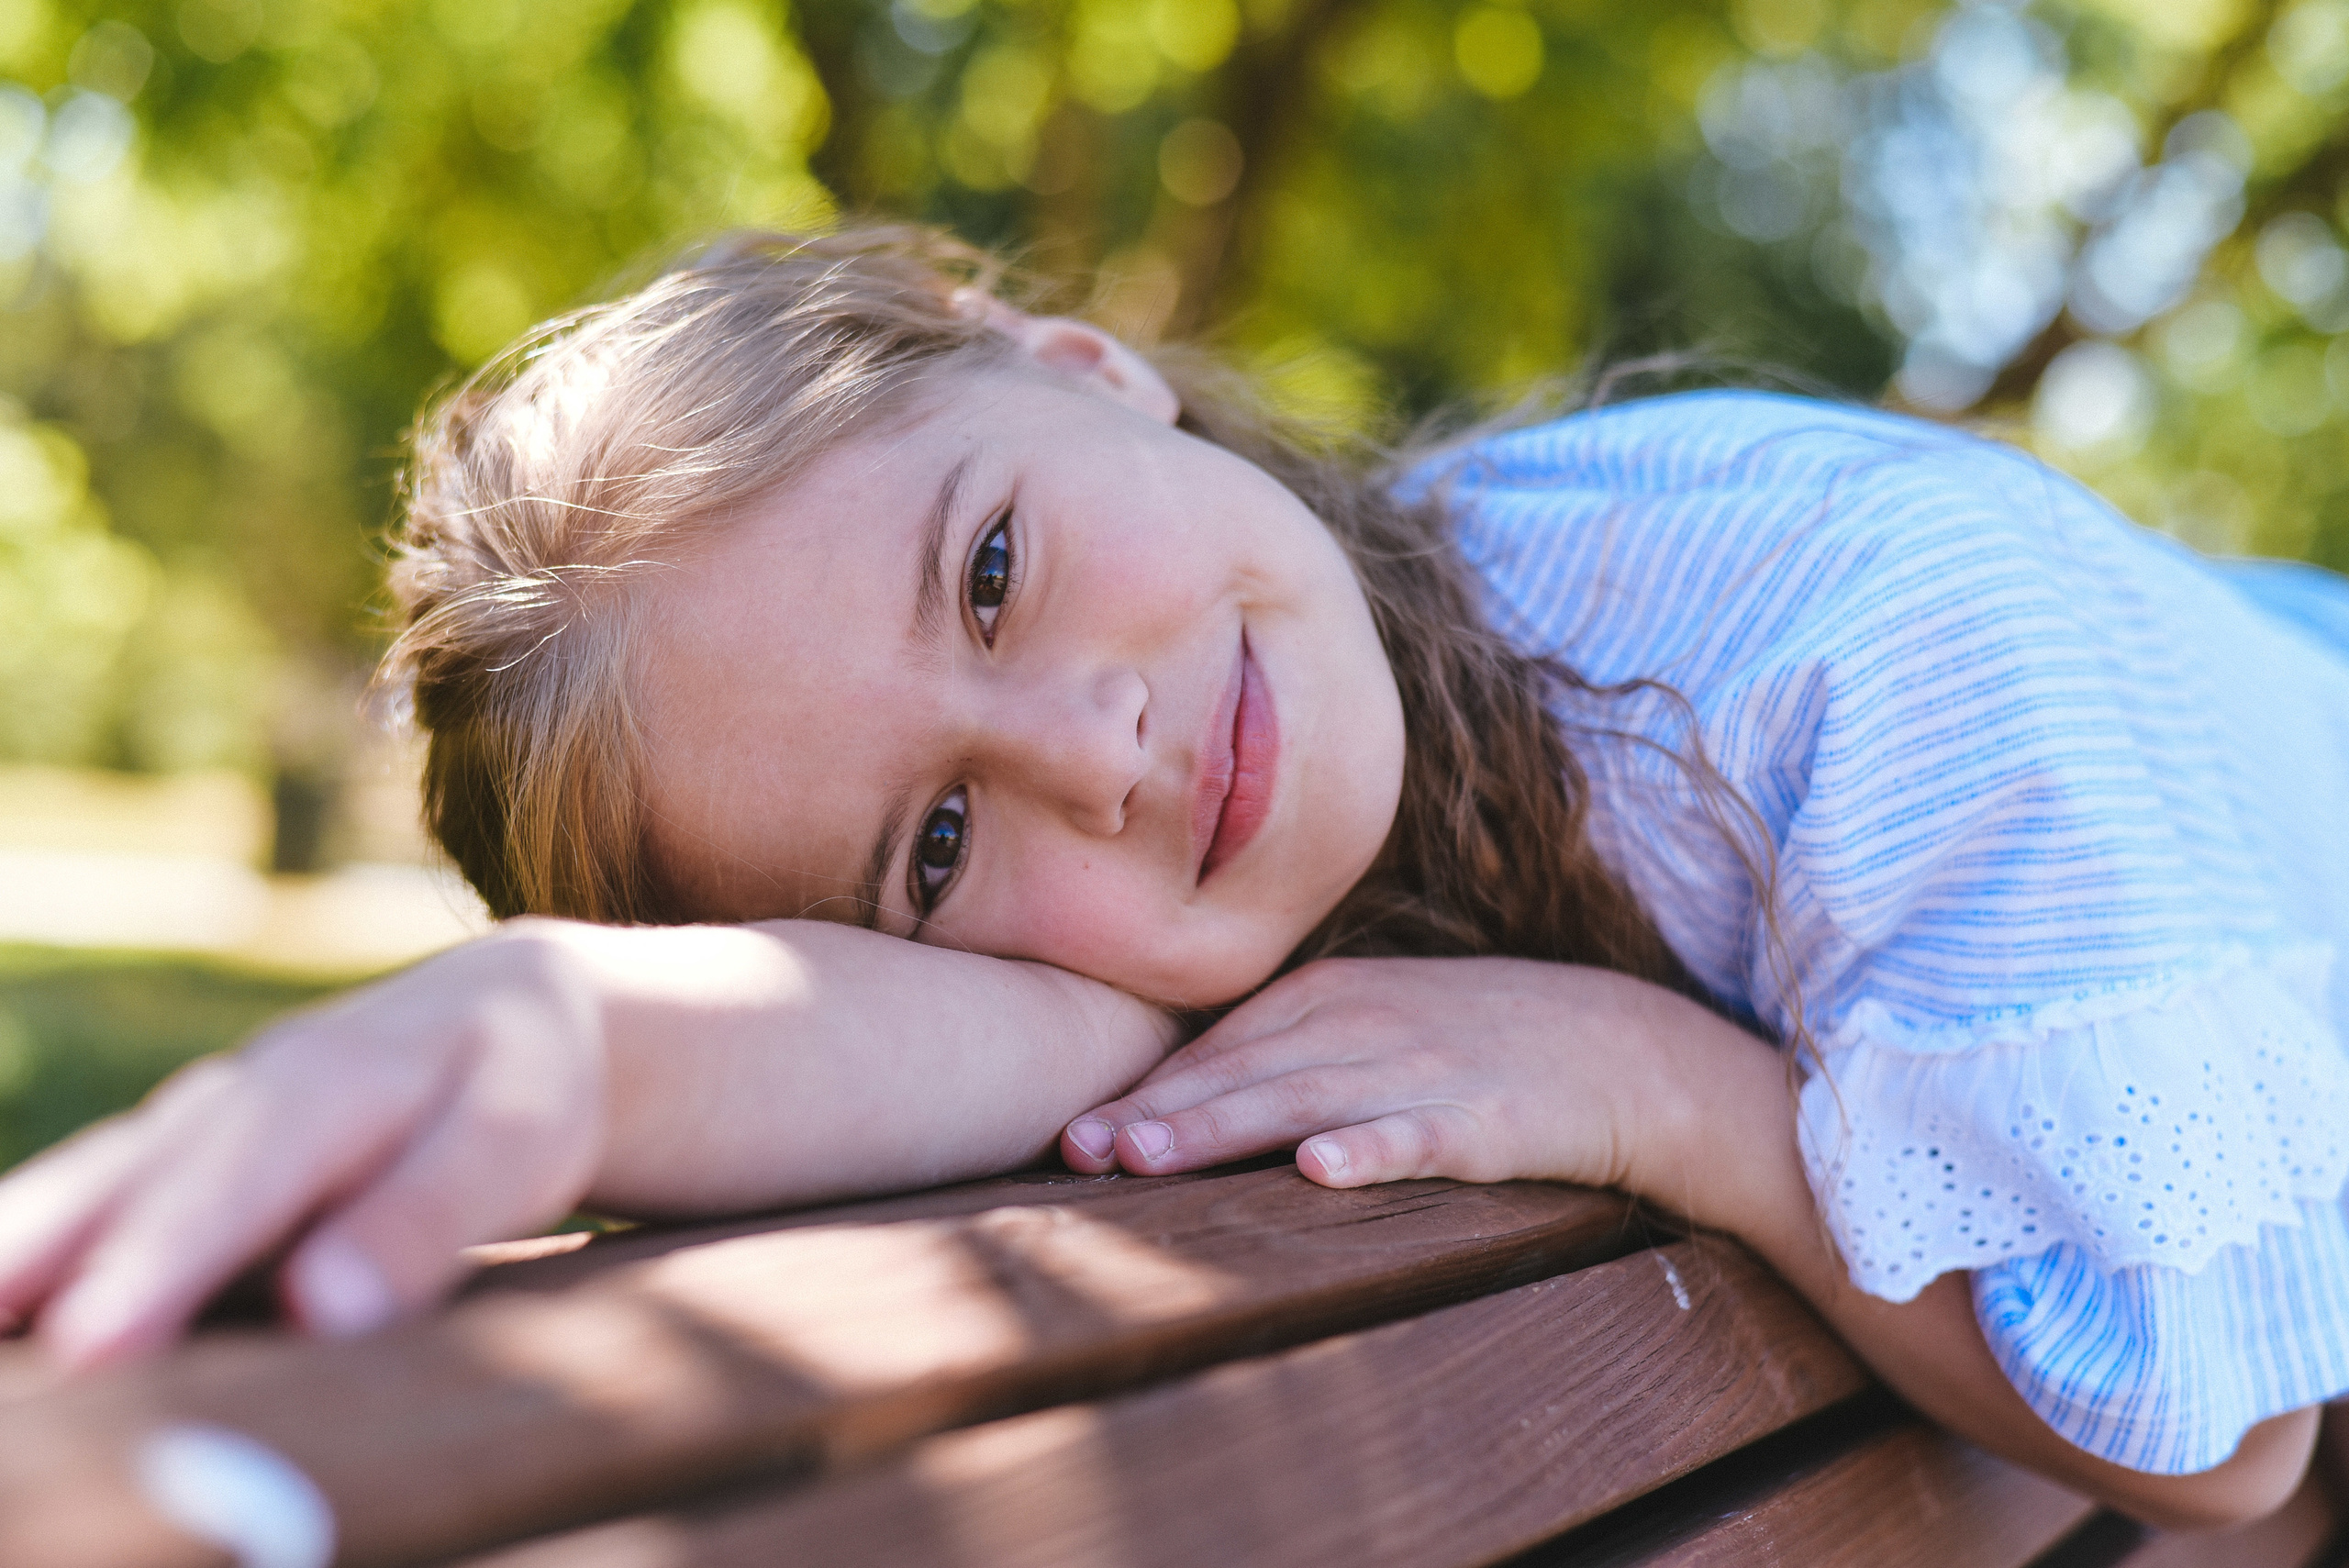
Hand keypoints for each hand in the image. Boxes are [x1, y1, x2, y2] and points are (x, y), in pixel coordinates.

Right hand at [0, 923, 607, 1368]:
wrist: (515, 1011)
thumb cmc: (521, 1086)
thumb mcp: (515, 1135)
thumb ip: (430, 1212)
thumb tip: (325, 1311)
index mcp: (327, 1085)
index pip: (238, 1181)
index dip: (166, 1261)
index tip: (97, 1341)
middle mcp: (239, 1098)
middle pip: (134, 1178)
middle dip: (47, 1253)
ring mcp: (201, 1124)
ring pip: (98, 1181)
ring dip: (24, 1243)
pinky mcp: (188, 1159)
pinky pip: (99, 1195)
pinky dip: (40, 1238)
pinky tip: (0, 1297)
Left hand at [1057, 957, 1759, 1200]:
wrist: (1623, 1048)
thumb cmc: (1477, 1041)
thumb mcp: (1373, 1023)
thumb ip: (1285, 1052)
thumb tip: (1179, 1100)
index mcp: (1329, 995)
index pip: (1219, 1046)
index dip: (1147, 1089)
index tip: (1073, 1134)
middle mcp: (1363, 1023)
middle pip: (1244, 1073)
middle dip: (1159, 1113)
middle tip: (1081, 1149)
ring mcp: (1422, 1069)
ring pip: (1304, 1101)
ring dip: (1222, 1128)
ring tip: (1149, 1158)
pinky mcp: (1483, 1120)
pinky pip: (1416, 1136)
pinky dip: (1370, 1150)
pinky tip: (1322, 1170)